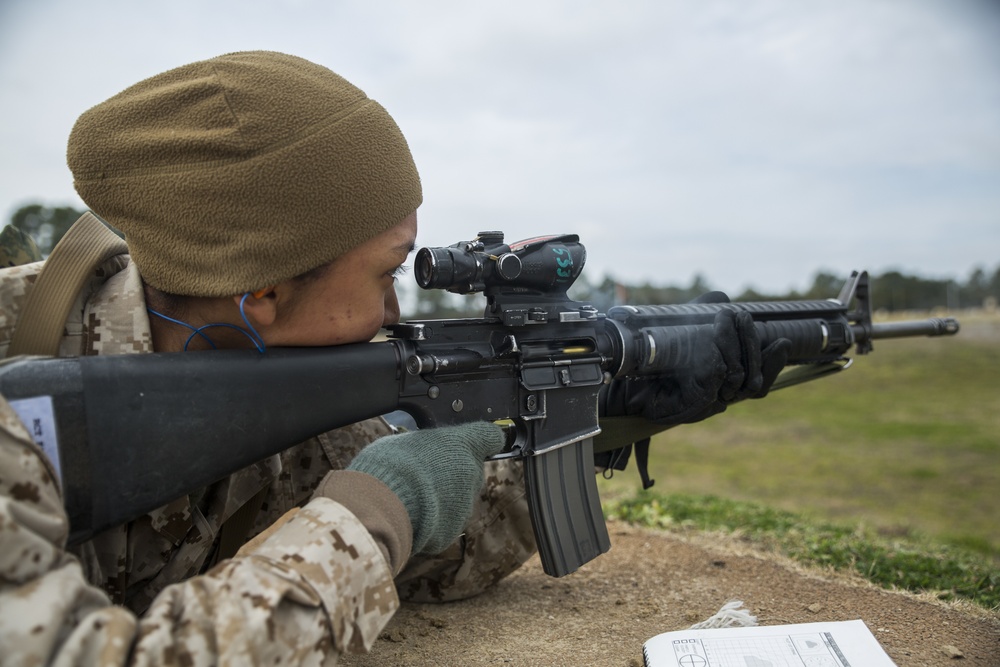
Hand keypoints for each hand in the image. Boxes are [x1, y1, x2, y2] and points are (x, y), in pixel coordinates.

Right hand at [344, 422, 505, 554]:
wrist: (380, 506)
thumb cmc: (389, 466)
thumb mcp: (405, 441)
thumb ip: (426, 447)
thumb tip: (423, 450)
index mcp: (463, 444)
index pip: (491, 436)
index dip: (483, 439)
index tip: (476, 442)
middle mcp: (471, 474)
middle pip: (471, 471)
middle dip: (453, 473)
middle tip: (424, 474)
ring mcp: (464, 505)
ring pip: (458, 499)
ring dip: (442, 498)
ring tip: (412, 497)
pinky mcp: (452, 531)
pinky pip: (444, 522)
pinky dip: (431, 520)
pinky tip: (410, 515)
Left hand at [601, 294, 789, 426]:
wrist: (619, 380)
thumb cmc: (648, 359)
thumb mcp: (682, 329)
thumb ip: (705, 315)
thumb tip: (723, 299)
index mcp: (722, 385)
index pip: (760, 380)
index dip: (774, 363)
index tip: (784, 341)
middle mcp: (718, 398)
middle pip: (755, 382)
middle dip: (756, 348)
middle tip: (745, 318)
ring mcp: (705, 404)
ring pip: (736, 378)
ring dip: (736, 346)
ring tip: (729, 318)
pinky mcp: (689, 405)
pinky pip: (713, 379)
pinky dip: (718, 357)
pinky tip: (715, 339)